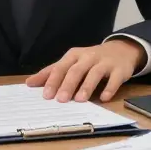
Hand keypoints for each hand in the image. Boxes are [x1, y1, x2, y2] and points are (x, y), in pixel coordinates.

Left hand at [24, 39, 144, 102]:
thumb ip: (52, 72)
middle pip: (76, 70)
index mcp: (74, 55)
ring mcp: (105, 62)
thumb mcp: (71, 62)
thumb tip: (29, 82)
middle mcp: (89, 57)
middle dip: (67, 85)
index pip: (61, 67)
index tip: (46, 95)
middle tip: (60, 100)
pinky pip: (114, 79)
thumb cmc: (90, 59)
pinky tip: (104, 98)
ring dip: (87, 86)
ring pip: (95, 73)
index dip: (53, 81)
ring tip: (80, 100)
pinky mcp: (119, 69)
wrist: (121, 50)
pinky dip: (109, 88)